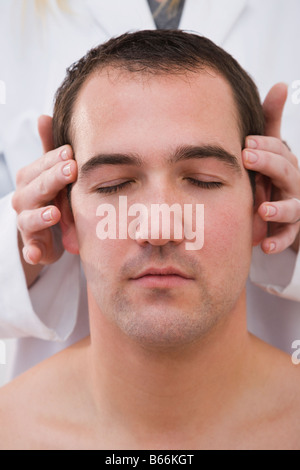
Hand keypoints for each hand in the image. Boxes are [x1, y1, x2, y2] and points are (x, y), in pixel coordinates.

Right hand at [12, 115, 76, 269]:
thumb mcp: (50, 173)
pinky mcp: (32, 246)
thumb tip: (43, 115)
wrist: (43, 230)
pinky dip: (32, 252)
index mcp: (31, 179)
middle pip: (36, 189)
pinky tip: (35, 254)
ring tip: (54, 214)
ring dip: (40, 216)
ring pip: (29, 218)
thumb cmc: (49, 196)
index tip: (71, 153)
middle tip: (71, 171)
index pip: (41, 167)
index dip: (54, 160)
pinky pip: (29, 250)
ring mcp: (27, 224)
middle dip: (52, 180)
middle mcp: (25, 199)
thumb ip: (49, 149)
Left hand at [243, 83, 299, 253]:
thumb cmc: (275, 175)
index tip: (246, 143)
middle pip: (286, 171)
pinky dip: (278, 241)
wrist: (286, 210)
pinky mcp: (291, 229)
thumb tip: (280, 84)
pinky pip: (288, 236)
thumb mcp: (273, 150)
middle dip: (268, 164)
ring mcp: (295, 206)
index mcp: (285, 162)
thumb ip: (272, 122)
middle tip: (248, 157)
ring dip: (279, 208)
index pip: (279, 150)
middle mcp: (293, 182)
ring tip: (263, 209)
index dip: (265, 146)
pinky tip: (266, 246)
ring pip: (293, 207)